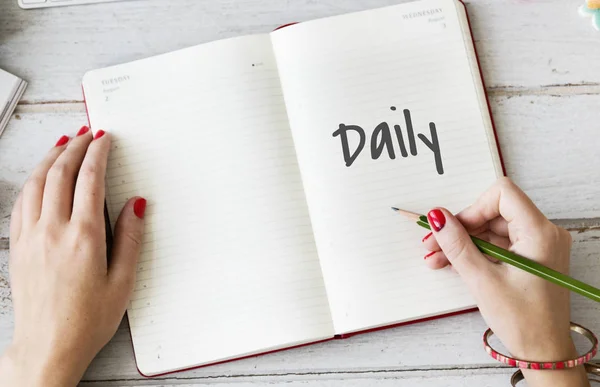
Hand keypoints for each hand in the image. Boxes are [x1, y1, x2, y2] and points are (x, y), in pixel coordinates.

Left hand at [0, 127, 145, 386]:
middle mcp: (53, 231)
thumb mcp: (123, 282)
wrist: (47, 346)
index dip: (98, 153)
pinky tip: (39, 176)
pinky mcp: (19, 246)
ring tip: (63, 143)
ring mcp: (31, 237)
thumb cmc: (87, 320)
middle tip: (86, 133)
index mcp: (84, 237)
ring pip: (37, 182)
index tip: (104, 138)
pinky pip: (22, 201)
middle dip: (75, 147)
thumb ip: (131, 238)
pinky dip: (33, 180)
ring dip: (51, 158)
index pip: (89, 179)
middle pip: (60, 173)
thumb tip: (135, 204)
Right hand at [422, 177, 588, 386]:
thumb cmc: (524, 321)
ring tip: (438, 258)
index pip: (502, 194)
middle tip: (434, 244)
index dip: (473, 208)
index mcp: (539, 233)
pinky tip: (453, 263)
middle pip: (494, 213)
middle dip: (461, 228)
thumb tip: (438, 217)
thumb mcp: (482, 280)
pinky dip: (476, 252)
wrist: (544, 352)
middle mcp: (543, 233)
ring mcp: (538, 245)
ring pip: (492, 229)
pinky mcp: (531, 257)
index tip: (453, 227)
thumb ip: (457, 244)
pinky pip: (498, 244)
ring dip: (464, 242)